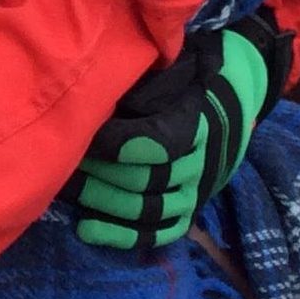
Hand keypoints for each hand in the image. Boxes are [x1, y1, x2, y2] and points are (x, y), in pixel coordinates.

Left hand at [63, 12, 291, 250]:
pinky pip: (159, 232)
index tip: (79, 134)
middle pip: (142, 180)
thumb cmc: (193, 71)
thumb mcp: (175, 63)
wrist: (236, 89)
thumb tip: (109, 88)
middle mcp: (198, 162)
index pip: (149, 143)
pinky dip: (122, 235)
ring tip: (68, 188)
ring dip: (102, 202)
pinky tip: (87, 228)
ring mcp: (196, 189)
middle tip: (63, 162)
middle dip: (97, 174)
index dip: (110, 143)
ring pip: (146, 209)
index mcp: (194, 123)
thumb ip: (147, 78)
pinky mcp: (191, 207)